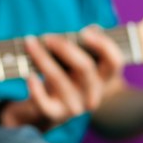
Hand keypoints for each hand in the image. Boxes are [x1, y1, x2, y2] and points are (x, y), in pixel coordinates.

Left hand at [0, 28, 123, 129]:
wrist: (45, 111)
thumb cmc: (64, 79)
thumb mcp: (75, 64)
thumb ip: (84, 47)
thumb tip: (94, 28)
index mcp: (103, 80)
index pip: (114, 62)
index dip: (103, 45)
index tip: (85, 32)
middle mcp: (92, 94)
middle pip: (85, 68)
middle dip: (65, 48)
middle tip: (47, 37)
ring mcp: (74, 106)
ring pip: (60, 80)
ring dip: (43, 59)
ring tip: (29, 44)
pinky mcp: (54, 113)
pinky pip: (45, 103)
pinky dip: (36, 88)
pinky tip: (29, 76)